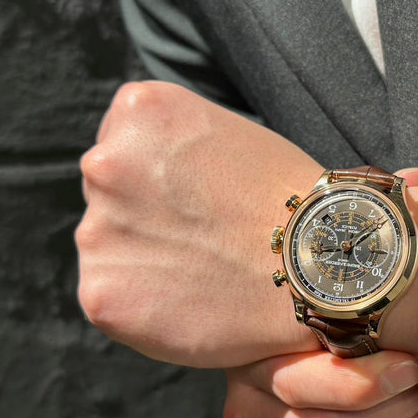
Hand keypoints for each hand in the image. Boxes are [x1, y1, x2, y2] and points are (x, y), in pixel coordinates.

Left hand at [77, 81, 324, 366]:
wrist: (320, 267)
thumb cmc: (288, 200)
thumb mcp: (228, 133)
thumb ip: (170, 145)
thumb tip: (141, 180)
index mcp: (138, 112)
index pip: (123, 145)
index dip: (163, 178)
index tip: (198, 199)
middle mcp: (103, 163)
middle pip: (109, 197)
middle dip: (146, 217)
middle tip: (203, 238)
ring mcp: (96, 231)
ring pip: (109, 247)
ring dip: (143, 259)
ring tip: (203, 270)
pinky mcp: (100, 294)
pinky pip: (111, 297)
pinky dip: (143, 304)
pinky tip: (190, 298)